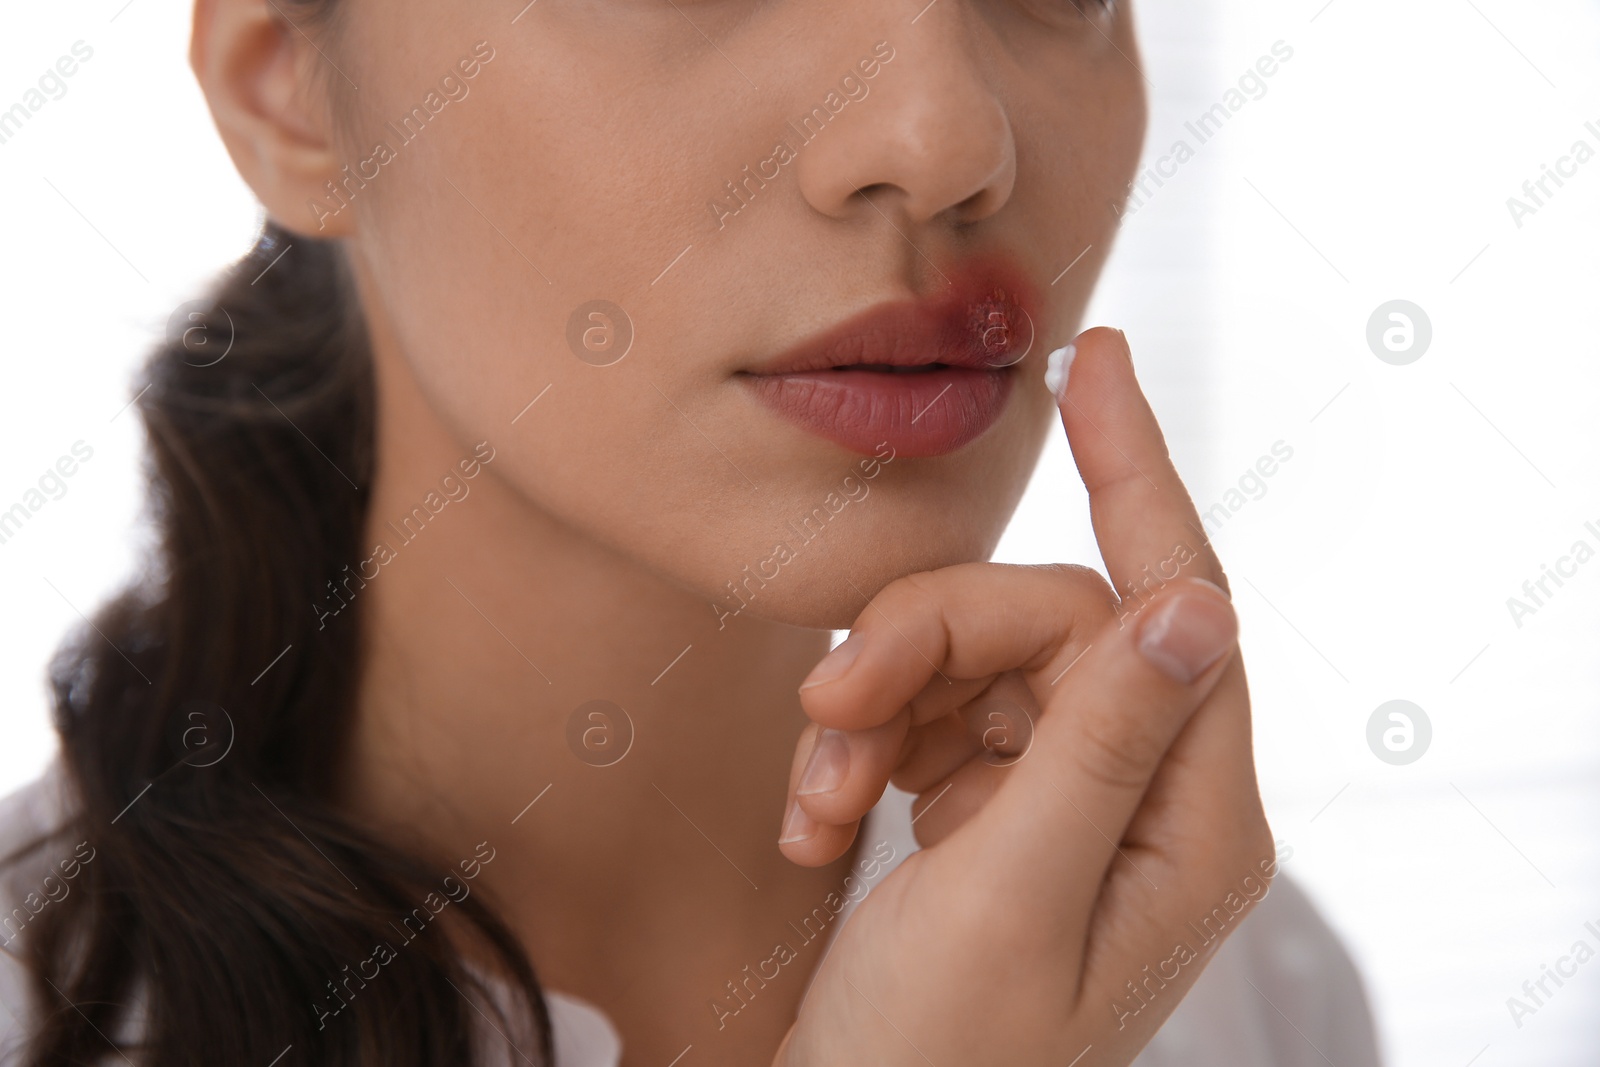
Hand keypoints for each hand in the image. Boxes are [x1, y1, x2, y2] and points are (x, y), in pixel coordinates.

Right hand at [772, 327, 1273, 1066]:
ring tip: (816, 808)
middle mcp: (1143, 804)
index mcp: (1189, 826)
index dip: (1134, 473)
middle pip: (1041, 628)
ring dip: (874, 719)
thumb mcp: (1011, 899)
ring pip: (971, 667)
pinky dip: (859, 760)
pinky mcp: (994, 817)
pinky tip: (817, 833)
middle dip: (923, 646)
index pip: (1178, 604)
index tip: (1092, 360)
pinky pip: (927, 724)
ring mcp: (1065, 808)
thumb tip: (1198, 604)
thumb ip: (1102, 743)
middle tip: (826, 710)